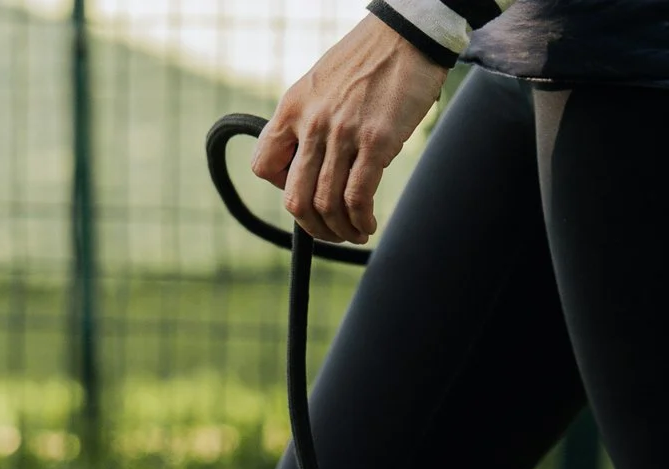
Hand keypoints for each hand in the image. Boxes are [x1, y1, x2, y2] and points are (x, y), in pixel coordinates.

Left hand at [253, 17, 447, 243]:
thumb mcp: (319, 84)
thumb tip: (314, 165)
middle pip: (295, 198)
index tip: (305, 193)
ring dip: (340, 230)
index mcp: (292, 108)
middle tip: (331, 231)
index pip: (263, 166)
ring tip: (354, 232)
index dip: (280, 189)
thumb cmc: (368, 60)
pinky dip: (360, 220)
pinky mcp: (376, 142)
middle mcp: (312, 123)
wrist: (405, 35)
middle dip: (313, 226)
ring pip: (326, 204)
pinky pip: (357, 197)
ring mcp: (343, 134)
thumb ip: (309, 121)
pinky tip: (368, 224)